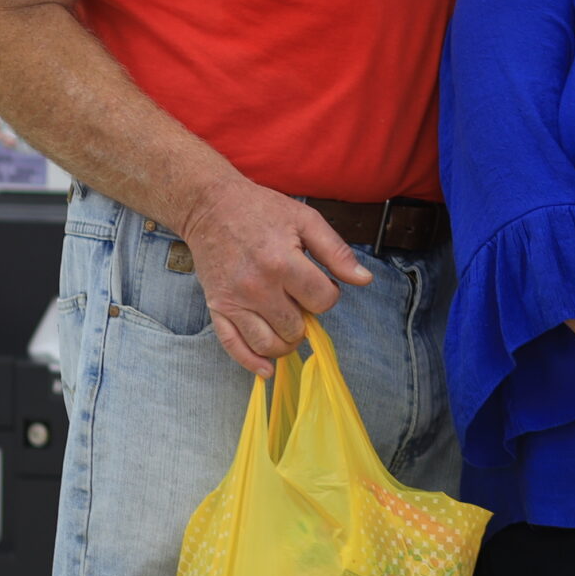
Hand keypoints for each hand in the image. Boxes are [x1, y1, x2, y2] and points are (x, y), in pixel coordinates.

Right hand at [180, 179, 372, 376]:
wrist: (211, 206)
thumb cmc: (261, 210)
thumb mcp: (305, 220)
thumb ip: (336, 251)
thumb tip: (364, 280)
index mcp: (283, 262)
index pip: (322, 302)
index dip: (327, 295)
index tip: (318, 283)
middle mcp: (258, 287)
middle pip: (296, 328)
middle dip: (306, 318)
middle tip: (299, 299)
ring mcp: (235, 301)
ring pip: (269, 345)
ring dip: (285, 342)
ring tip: (288, 323)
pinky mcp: (217, 308)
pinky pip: (234, 347)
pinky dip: (252, 363)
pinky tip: (266, 368)